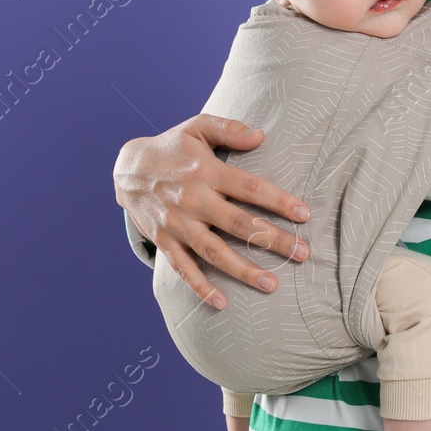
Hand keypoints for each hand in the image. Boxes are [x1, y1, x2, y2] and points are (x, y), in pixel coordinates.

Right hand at [114, 113, 312, 308]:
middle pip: (239, 224)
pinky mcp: (164, 241)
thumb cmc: (171, 148)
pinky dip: (201, 287)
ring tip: (272, 284)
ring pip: (215, 252)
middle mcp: (193, 200)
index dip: (279, 201)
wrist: (126, 170)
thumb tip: (261, 135)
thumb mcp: (196, 127)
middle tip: (303, 254)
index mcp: (207, 171)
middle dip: (274, 240)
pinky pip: (184, 268)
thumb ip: (229, 130)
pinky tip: (222, 303)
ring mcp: (178, 224)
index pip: (250, 188)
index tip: (304, 215)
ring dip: (244, 270)